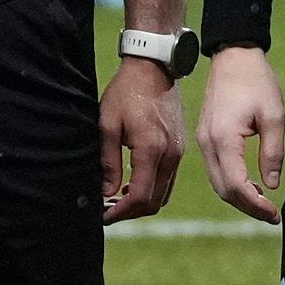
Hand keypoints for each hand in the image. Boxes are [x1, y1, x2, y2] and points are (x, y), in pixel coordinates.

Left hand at [98, 55, 186, 223]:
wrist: (153, 68)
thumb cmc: (127, 92)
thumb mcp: (108, 125)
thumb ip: (109, 162)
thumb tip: (107, 193)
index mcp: (151, 149)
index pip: (140, 197)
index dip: (121, 212)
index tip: (104, 216)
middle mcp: (170, 154)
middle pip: (154, 202)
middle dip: (131, 212)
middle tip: (108, 211)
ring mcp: (178, 152)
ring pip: (164, 194)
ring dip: (142, 202)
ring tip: (118, 201)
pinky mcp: (179, 148)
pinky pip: (168, 180)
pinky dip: (152, 190)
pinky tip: (133, 185)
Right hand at [197, 44, 284, 222]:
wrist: (233, 57)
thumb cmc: (256, 81)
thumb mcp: (274, 116)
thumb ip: (272, 153)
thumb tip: (271, 185)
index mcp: (223, 139)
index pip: (236, 185)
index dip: (256, 205)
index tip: (275, 213)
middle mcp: (207, 144)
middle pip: (223, 190)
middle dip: (247, 207)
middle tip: (272, 215)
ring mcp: (203, 142)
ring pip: (218, 183)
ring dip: (239, 198)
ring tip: (264, 204)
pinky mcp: (205, 138)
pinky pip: (216, 170)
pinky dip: (231, 184)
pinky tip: (251, 185)